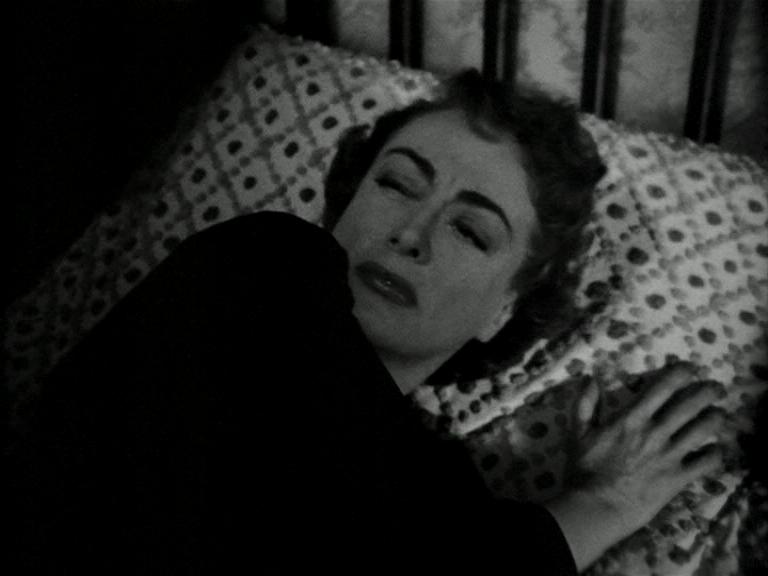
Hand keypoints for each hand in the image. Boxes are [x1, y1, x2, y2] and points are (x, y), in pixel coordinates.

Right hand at [545, 362, 727, 569]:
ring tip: (718, 414)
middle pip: (691, 405)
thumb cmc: (584, 469)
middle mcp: (656, 432)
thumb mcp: (577, 432)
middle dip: (708, 392)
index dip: (681, 373)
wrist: (596, 507)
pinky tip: (714, 449)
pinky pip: (707, 462)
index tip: (689, 368)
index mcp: (632, 418)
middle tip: (716, 387)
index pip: (663, 388)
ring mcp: (670, 456)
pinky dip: (715, 453)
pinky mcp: (678, 478)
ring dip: (715, 418)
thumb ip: (584, 404)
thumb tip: (590, 379)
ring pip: (704, 430)